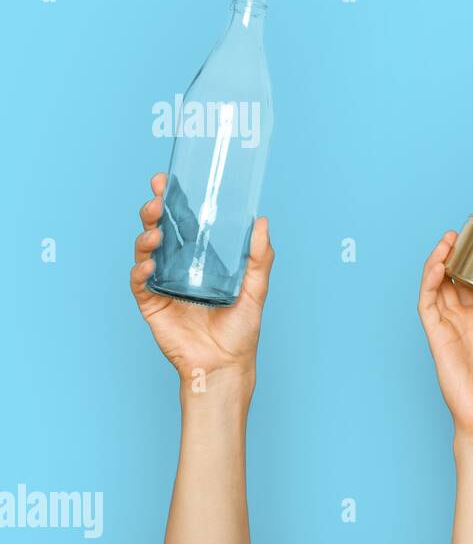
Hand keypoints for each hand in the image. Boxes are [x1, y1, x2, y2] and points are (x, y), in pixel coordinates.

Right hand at [130, 172, 273, 383]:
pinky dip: (140, 271)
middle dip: (154, 212)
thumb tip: (262, 221)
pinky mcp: (151, 304)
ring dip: (146, 238)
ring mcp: (162, 284)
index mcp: (200, 259)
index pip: (183, 223)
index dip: (173, 201)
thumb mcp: (256, 290)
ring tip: (154, 232)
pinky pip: (139, 283)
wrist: (226, 364)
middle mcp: (178, 267)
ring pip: (145, 252)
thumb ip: (259, 258)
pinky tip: (148, 264)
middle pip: (160, 231)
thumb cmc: (242, 330)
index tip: (166, 179)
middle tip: (157, 199)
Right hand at [418, 230, 472, 438]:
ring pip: (435, 288)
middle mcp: (461, 322)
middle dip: (451, 257)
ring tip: (447, 241)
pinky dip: (429, 282)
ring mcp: (447, 328)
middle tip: (459, 235)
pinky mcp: (437, 337)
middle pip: (450, 281)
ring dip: (437, 263)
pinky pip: (427, 304)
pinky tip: (438, 266)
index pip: (470, 285)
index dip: (469, 264)